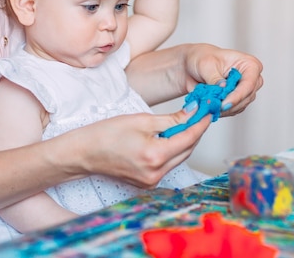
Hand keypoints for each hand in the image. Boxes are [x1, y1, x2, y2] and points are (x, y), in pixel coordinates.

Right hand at [66, 107, 209, 188]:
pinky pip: (168, 164)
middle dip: (194, 131)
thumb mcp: (141, 120)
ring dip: (184, 140)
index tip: (209, 111)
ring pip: (179, 157)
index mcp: (155, 155)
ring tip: (182, 122)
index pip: (189, 138)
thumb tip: (192, 113)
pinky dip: (172, 150)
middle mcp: (156, 173)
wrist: (84, 153)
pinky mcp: (148, 183)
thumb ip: (171, 118)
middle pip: (187, 150)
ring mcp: (152, 181)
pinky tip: (168, 137)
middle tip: (198, 113)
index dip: (201, 123)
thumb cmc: (106, 134)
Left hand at [182, 44, 263, 117]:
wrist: (193, 65)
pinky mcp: (238, 101)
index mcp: (249, 64)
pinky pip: (232, 110)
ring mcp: (245, 91)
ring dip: (224, 109)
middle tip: (213, 107)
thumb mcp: (206, 65)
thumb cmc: (203, 58)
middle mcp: (251, 79)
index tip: (224, 104)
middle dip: (229, 104)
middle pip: (246, 97)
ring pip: (240, 106)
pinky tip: (211, 107)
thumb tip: (223, 87)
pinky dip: (222, 111)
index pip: (249, 83)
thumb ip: (215, 77)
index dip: (237, 96)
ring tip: (209, 105)